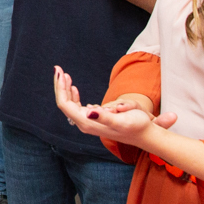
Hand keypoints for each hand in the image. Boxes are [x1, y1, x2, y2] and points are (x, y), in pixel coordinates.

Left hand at [53, 66, 175, 146]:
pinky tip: (74, 88)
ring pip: (69, 104)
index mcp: (87, 122)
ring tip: (65, 75)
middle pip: (64, 104)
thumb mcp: (122, 120)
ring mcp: (88, 122)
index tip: (60, 72)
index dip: (61, 88)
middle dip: (60, 85)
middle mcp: (85, 124)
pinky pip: (77, 107)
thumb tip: (89, 111)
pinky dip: (73, 95)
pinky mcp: (93, 120)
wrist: (145, 135)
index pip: (65, 104)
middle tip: (58, 69)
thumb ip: (105, 117)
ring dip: (66, 89)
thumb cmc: (136, 126)